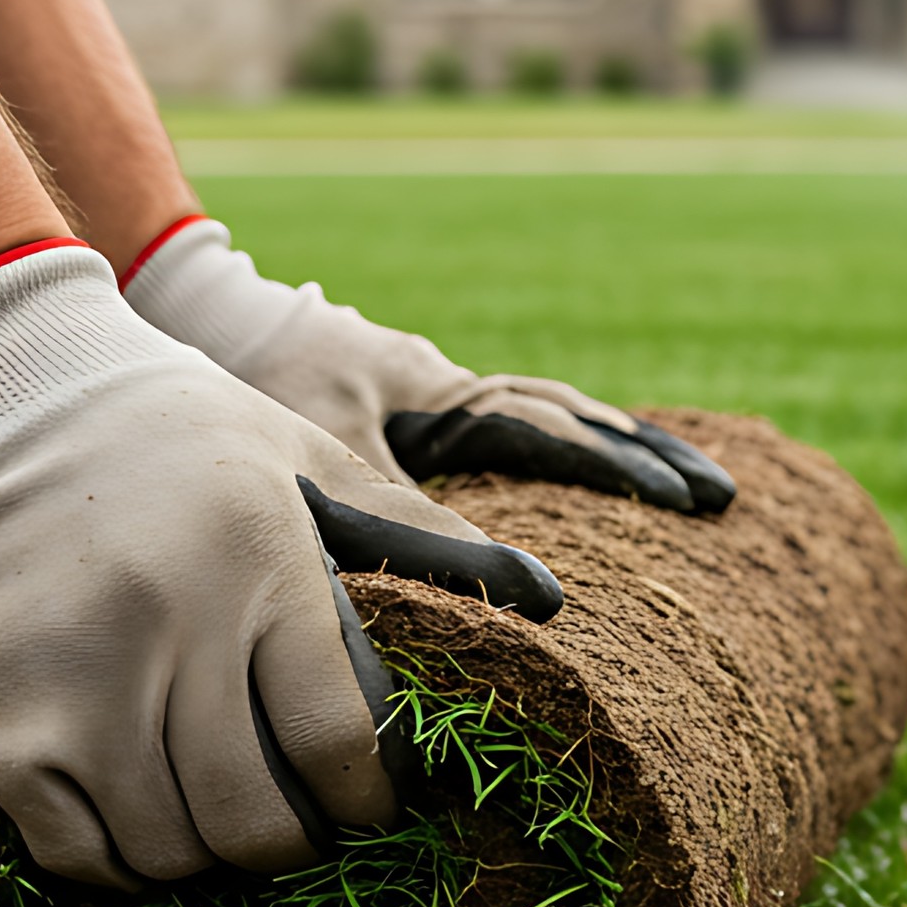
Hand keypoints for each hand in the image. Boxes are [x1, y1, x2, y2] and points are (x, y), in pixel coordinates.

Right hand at [0, 241, 560, 887]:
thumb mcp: (312, 462)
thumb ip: (420, 537)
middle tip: (299, 824)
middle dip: (294, 844)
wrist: (10, 385)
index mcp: (262, 564)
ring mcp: (72, 676)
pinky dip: (115, 862)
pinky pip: (71, 850)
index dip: (367, 801)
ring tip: (220, 818)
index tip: (369, 801)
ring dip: (205, 858)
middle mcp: (167, 626)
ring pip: (165, 850)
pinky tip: (139, 826)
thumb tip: (545, 597)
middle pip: (253, 822)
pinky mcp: (0, 709)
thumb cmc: (186, 434)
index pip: (338, 746)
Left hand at [123, 217, 735, 514]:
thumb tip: (492, 592)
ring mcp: (429, 397)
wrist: (184, 314)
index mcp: (435, 390)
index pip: (547, 436)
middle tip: (722, 500)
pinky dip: (560, 449)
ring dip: (616, 450)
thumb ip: (394, 528)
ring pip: (545, 417)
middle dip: (644, 459)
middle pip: (566, 418)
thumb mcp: (317, 466)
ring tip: (692, 485)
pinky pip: (507, 431)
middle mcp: (443, 389)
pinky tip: (585, 484)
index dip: (614, 479)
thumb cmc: (240, 386)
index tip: (682, 512)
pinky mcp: (408, 411)